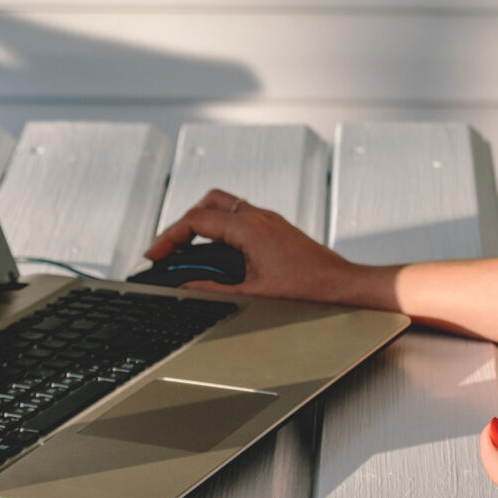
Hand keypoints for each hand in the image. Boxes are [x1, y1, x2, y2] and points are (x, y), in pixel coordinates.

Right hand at [144, 188, 387, 305]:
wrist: (342, 286)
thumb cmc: (309, 289)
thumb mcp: (253, 294)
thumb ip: (215, 289)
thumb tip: (188, 286)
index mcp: (249, 228)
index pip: (195, 221)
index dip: (168, 237)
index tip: (155, 255)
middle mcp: (259, 217)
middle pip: (208, 202)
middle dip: (184, 223)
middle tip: (171, 248)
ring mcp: (269, 220)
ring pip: (225, 206)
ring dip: (203, 223)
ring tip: (190, 250)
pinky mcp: (277, 228)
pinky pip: (240, 217)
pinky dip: (222, 228)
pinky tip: (219, 253)